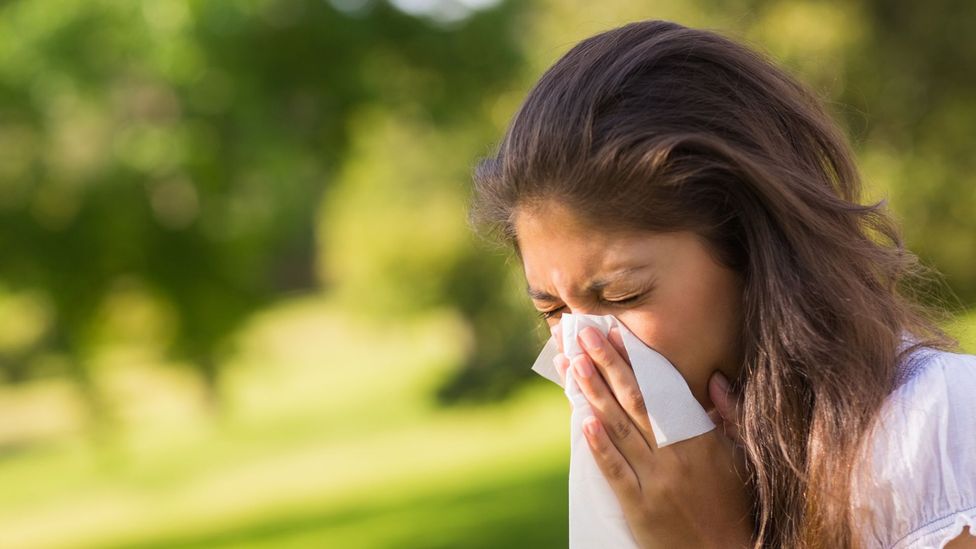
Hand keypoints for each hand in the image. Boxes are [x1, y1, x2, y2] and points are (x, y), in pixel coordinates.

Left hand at [550, 323, 753, 548]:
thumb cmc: (733, 504)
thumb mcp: (740, 456)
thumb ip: (730, 415)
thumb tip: (715, 380)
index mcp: (700, 438)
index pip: (662, 390)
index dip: (636, 361)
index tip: (615, 334)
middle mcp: (676, 455)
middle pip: (634, 401)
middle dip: (606, 364)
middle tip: (582, 335)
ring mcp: (656, 481)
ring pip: (619, 429)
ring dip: (593, 394)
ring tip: (574, 364)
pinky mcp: (640, 507)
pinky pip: (616, 472)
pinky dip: (599, 447)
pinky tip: (583, 422)